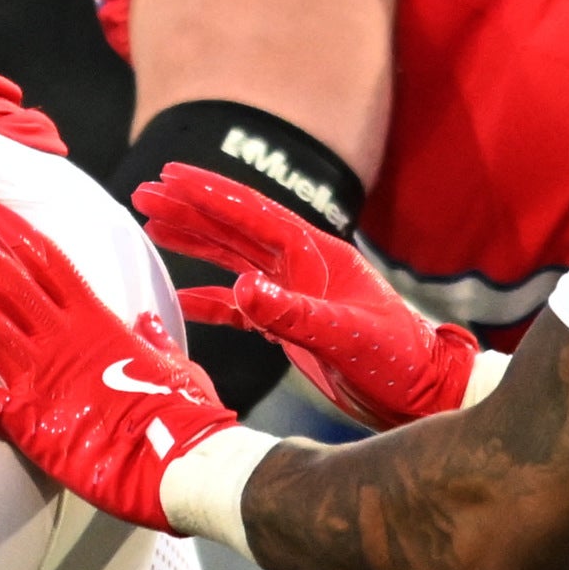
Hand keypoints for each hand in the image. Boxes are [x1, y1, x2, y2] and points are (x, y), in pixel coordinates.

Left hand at [0, 196, 241, 530]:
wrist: (186, 464)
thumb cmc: (187, 420)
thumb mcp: (174, 368)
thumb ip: (150, 342)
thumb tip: (141, 323)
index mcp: (99, 322)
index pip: (47, 260)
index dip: (12, 230)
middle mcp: (64, 338)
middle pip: (4, 279)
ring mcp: (43, 375)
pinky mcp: (28, 419)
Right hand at [138, 167, 479, 428]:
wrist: (424, 394)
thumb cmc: (398, 360)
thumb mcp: (346, 334)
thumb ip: (291, 312)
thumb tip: (240, 285)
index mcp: (315, 255)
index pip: (252, 212)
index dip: (209, 192)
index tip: (170, 175)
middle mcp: (302, 267)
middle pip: (235, 228)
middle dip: (189, 209)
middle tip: (144, 192)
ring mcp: (295, 294)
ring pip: (233, 259)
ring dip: (194, 243)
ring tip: (152, 226)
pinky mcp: (291, 326)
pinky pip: (241, 307)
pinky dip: (210, 300)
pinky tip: (180, 298)